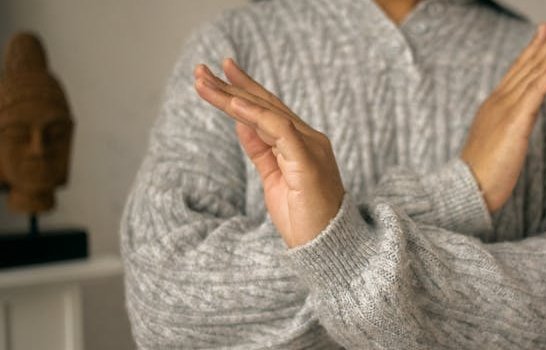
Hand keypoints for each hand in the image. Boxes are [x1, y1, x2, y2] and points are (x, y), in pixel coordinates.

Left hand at [193, 58, 344, 247]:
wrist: (327, 247)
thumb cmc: (304, 219)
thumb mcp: (274, 179)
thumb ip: (261, 150)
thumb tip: (241, 123)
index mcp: (301, 143)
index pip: (269, 109)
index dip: (244, 89)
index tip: (220, 73)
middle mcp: (309, 139)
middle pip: (265, 105)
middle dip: (232, 86)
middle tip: (201, 70)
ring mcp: (310, 147)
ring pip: (267, 112)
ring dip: (233, 96)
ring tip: (204, 83)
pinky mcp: (307, 160)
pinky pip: (280, 129)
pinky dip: (255, 115)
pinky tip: (233, 105)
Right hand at [461, 15, 545, 212]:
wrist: (466, 191)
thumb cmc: (479, 176)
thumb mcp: (495, 145)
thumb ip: (506, 129)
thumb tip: (515, 127)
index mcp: (494, 106)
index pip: (517, 71)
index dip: (533, 49)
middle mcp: (499, 101)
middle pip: (530, 65)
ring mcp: (506, 110)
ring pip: (536, 72)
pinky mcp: (515, 122)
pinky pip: (537, 92)